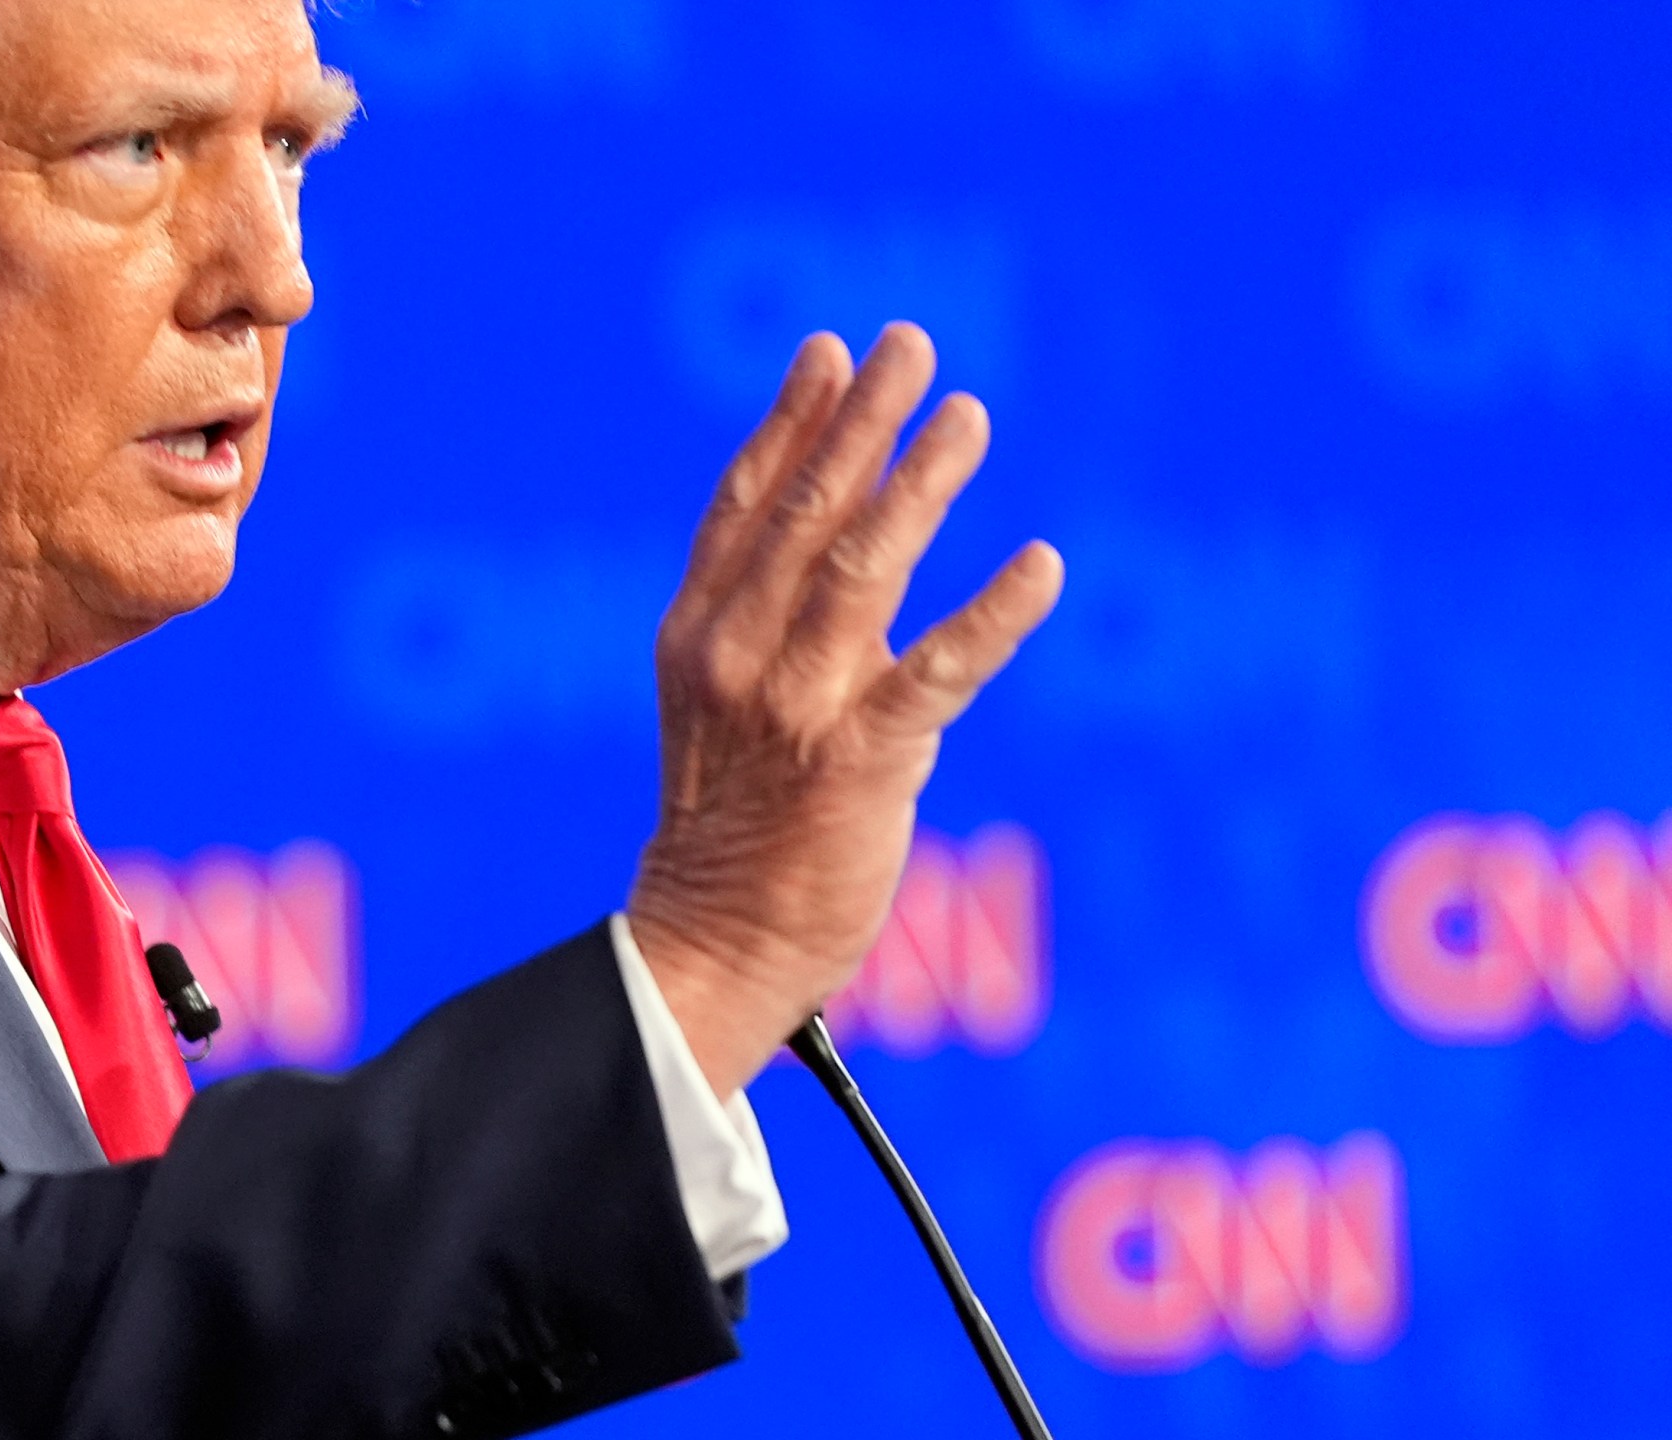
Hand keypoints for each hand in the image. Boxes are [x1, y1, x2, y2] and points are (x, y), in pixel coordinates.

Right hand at [628, 323, 1063, 1099]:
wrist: (717, 941)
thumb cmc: (736, 824)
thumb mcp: (727, 702)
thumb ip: (780, 620)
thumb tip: (860, 530)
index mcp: (696, 634)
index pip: (742, 505)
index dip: (790, 423)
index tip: (830, 351)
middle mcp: (736, 657)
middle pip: (803, 515)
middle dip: (859, 424)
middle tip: (910, 345)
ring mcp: (794, 706)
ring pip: (862, 571)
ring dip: (919, 486)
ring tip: (968, 416)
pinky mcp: (858, 762)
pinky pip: (937, 672)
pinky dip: (993, 616)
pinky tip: (1042, 564)